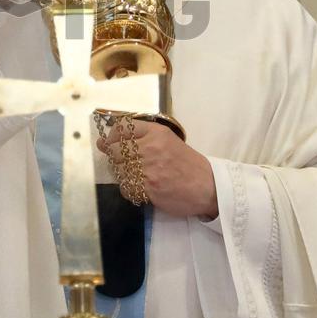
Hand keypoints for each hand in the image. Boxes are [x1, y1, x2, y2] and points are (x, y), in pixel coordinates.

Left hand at [98, 118, 217, 218]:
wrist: (208, 186)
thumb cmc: (187, 163)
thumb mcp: (169, 140)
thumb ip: (144, 137)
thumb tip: (108, 141)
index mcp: (156, 133)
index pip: (122, 128)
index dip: (111, 137)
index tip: (110, 144)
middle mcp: (150, 148)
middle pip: (115, 151)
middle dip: (114, 158)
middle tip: (123, 163)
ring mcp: (148, 169)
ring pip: (118, 170)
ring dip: (122, 175)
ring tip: (136, 176)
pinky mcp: (148, 188)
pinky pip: (125, 188)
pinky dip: (129, 189)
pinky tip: (141, 188)